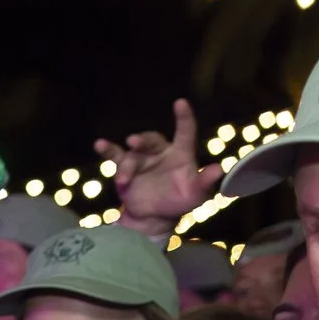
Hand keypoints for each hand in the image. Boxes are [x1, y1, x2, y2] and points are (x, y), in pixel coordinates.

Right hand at [93, 99, 223, 236]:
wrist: (154, 216)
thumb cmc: (179, 201)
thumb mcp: (196, 194)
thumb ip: (205, 181)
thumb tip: (218, 169)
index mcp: (181, 154)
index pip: (184, 132)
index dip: (184, 117)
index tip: (180, 103)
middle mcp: (160, 152)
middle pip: (152, 139)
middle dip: (143, 139)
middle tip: (133, 141)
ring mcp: (141, 159)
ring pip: (133, 153)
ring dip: (127, 165)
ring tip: (123, 179)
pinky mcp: (125, 168)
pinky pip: (115, 155)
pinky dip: (107, 149)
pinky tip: (99, 144)